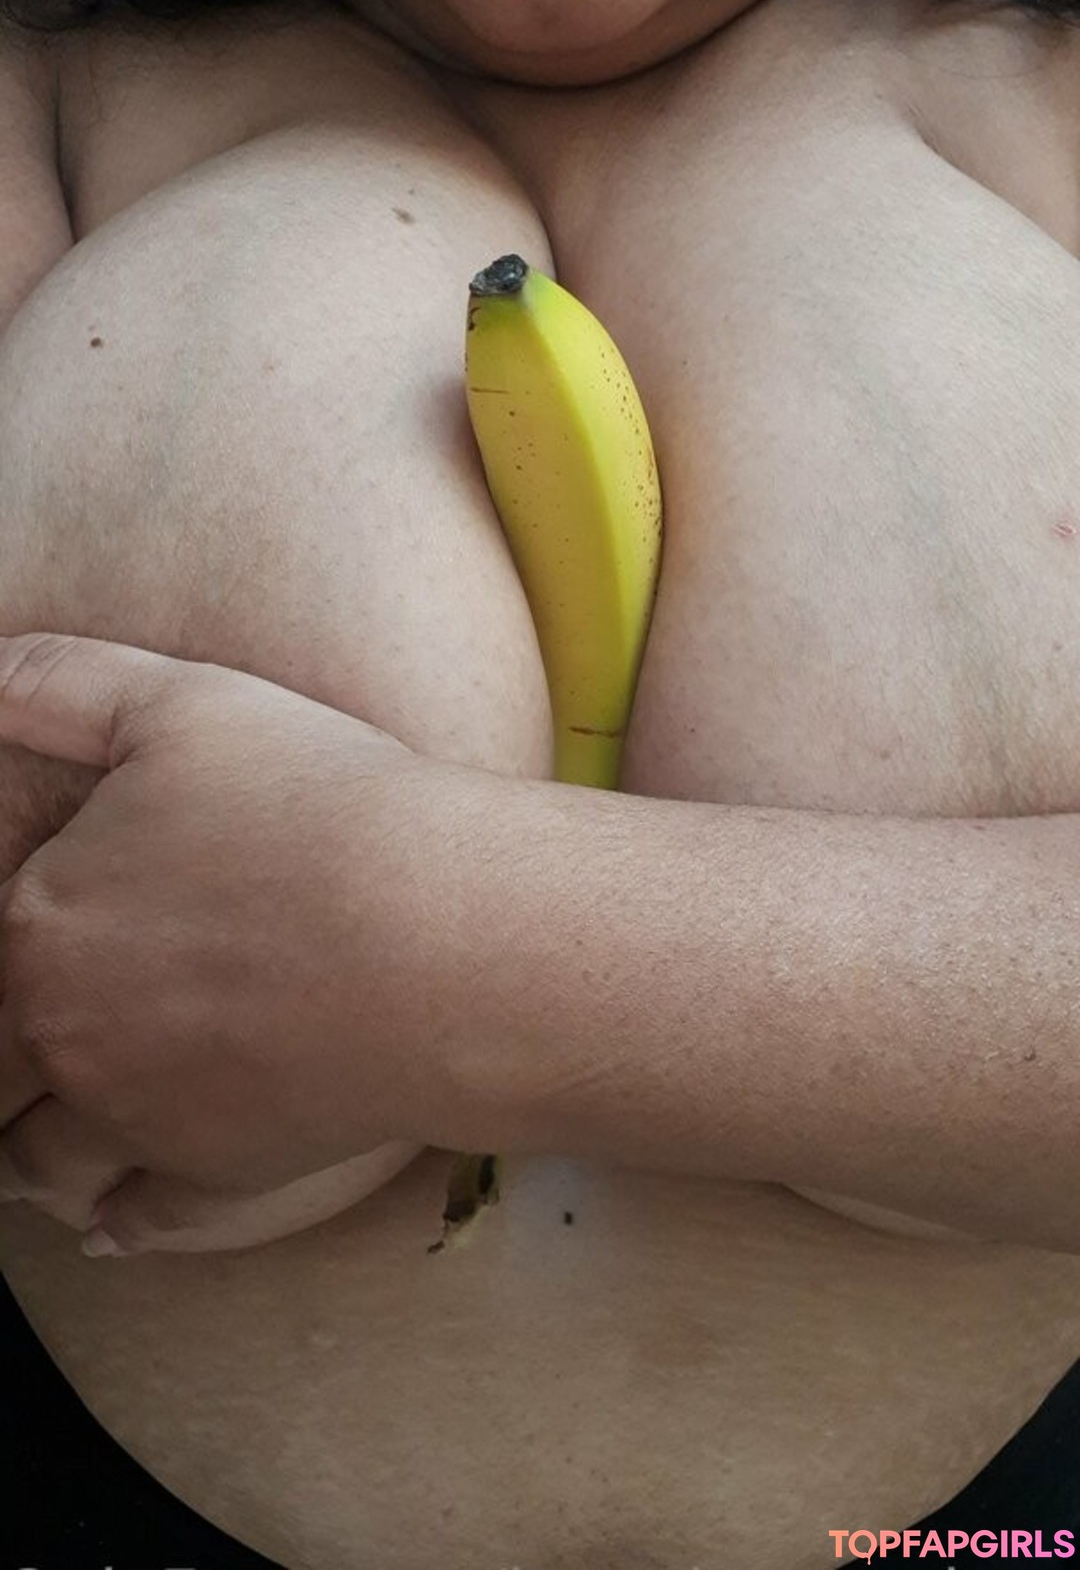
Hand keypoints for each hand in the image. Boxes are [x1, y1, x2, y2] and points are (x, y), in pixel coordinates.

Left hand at [0, 633, 477, 1250]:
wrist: (439, 937)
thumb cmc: (321, 810)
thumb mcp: (178, 703)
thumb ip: (56, 684)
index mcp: (39, 924)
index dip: (5, 952)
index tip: (40, 947)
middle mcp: (65, 1034)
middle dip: (5, 1056)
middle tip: (25, 1048)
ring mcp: (134, 1118)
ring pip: (39, 1161)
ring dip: (28, 1153)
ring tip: (36, 1143)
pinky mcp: (210, 1177)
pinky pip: (133, 1218)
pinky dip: (112, 1219)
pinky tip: (109, 1216)